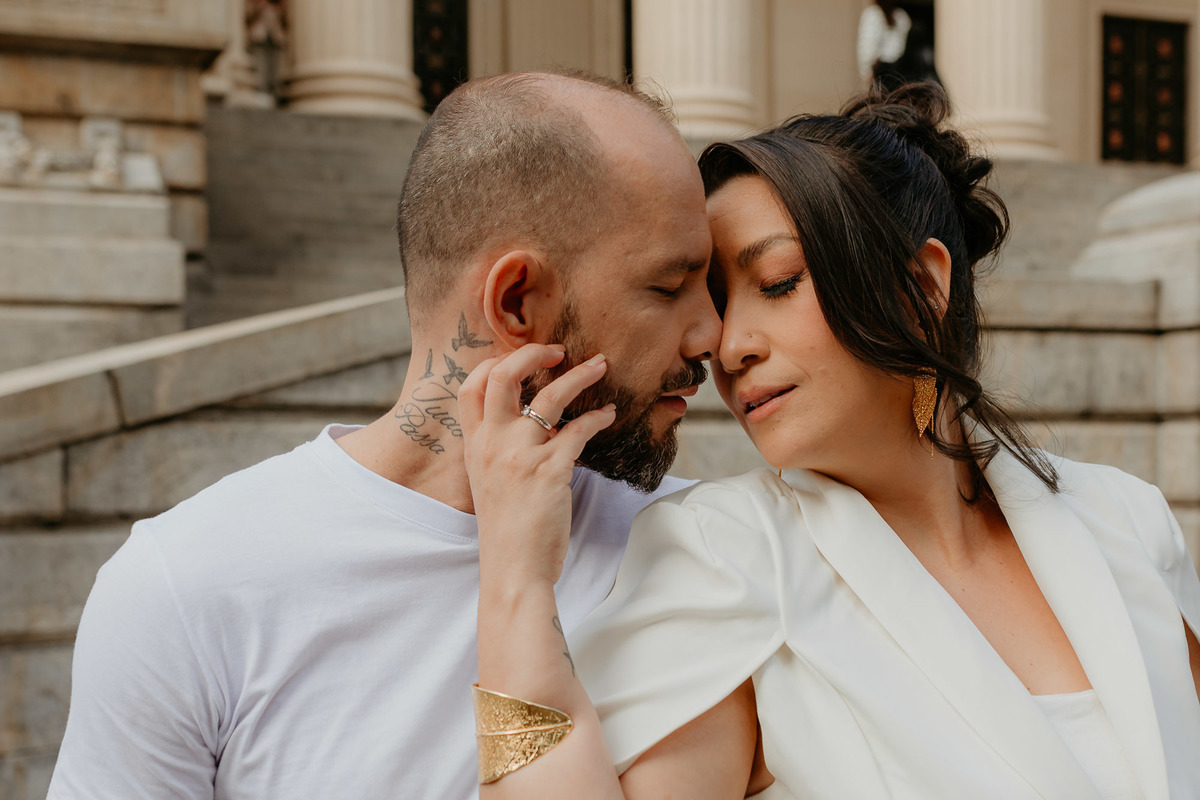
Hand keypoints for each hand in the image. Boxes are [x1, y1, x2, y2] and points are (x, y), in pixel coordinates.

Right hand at [459, 344, 615, 588]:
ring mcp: (520, 455)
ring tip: (601, 366)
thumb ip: (503, 450)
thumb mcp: (490, 482)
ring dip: (580, 375)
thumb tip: (537, 424)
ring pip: (549, 395)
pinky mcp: (550, 470)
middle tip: (558, 351)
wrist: (513, 571)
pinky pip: (579, 429)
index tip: (524, 360)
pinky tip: (607, 414)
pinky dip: (597, 416)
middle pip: (503, 375)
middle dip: (532, 353)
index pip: (471, 386)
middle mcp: (492, 444)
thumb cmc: (507, 531)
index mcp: (475, 446)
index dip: (495, 363)